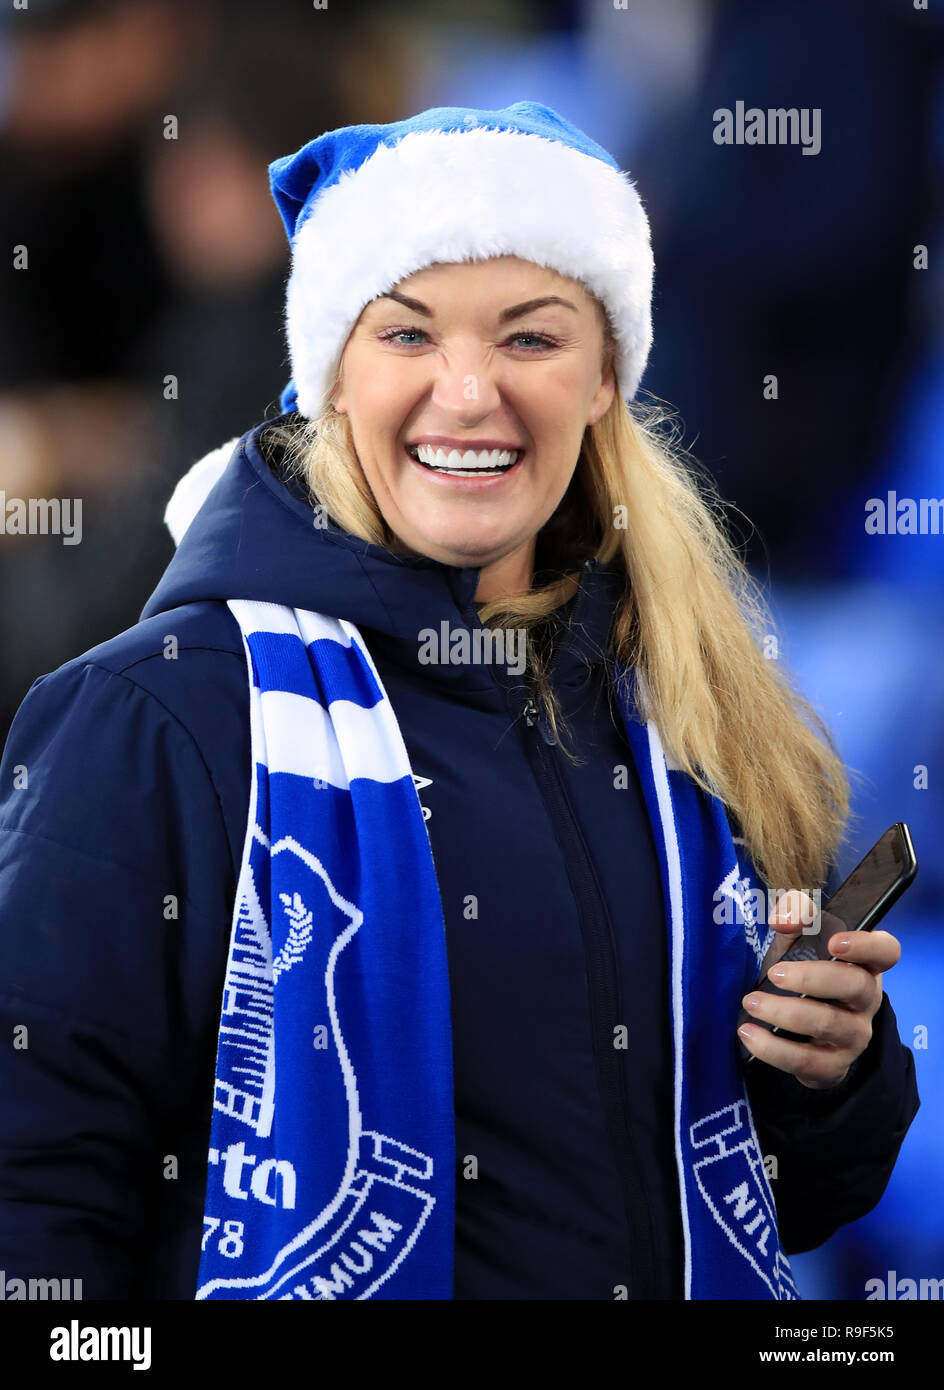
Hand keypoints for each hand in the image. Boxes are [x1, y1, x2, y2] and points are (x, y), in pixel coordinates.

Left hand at [737, 890, 900, 1088]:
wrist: (797, 1028)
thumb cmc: (803, 972)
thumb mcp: (797, 938)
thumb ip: (794, 914)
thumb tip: (784, 918)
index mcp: (864, 964)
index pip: (887, 951)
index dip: (867, 946)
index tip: (834, 942)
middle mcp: (867, 1000)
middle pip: (855, 986)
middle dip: (811, 978)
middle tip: (774, 974)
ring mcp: (854, 1036)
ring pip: (828, 1024)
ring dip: (784, 1012)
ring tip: (750, 1002)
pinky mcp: (834, 1065)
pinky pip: (808, 1062)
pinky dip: (774, 1049)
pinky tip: (748, 1034)